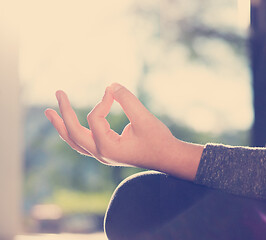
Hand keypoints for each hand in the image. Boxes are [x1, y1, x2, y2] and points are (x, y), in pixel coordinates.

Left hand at [45, 83, 203, 179]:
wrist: (168, 157)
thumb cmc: (158, 139)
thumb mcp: (144, 118)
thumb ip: (127, 99)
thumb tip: (111, 85)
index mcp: (108, 148)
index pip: (95, 118)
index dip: (103, 100)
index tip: (114, 91)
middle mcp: (101, 154)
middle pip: (72, 133)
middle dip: (64, 112)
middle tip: (58, 93)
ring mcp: (102, 155)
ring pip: (74, 141)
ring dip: (61, 125)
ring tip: (50, 112)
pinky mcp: (107, 152)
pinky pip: (83, 143)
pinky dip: (73, 132)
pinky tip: (70, 124)